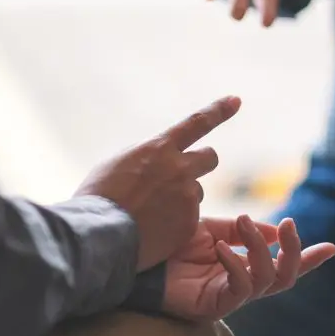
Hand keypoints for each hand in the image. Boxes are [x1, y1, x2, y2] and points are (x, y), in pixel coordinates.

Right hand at [75, 96, 240, 270]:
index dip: (219, 110)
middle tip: (186, 174)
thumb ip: (145, 158)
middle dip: (202, 162)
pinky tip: (154, 230)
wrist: (98, 235)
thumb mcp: (118, 163)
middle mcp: (179, 169)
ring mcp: (186, 197)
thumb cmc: (98, 198)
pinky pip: (189, 219)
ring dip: (180, 199)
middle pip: (210, 157)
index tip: (236, 100)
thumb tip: (157, 161)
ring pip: (195, 193)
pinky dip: (175, 224)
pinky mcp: (189, 224)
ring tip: (152, 212)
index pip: (197, 123)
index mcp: (159, 149)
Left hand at [161, 215, 334, 320]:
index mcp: (241, 267)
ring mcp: (227, 299)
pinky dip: (236, 264)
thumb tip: (274, 230)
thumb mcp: (212, 228)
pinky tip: (222, 248)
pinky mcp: (213, 308)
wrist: (136, 256)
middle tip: (287, 224)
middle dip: (292, 251)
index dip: (308, 258)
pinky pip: (239, 289)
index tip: (333, 247)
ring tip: (243, 223)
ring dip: (260, 248)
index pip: (282, 266)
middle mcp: (239, 286)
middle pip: (284, 278)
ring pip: (266, 280)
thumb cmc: (170, 244)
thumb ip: (243, 231)